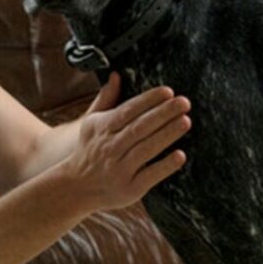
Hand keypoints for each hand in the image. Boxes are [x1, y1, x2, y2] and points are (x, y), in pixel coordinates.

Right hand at [60, 72, 188, 212]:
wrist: (76, 187)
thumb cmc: (90, 149)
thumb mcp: (91, 123)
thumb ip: (105, 99)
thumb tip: (116, 75)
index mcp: (102, 128)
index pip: (127, 111)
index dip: (148, 100)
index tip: (168, 91)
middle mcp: (110, 147)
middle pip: (139, 128)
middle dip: (163, 113)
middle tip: (184, 102)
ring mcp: (119, 169)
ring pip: (146, 149)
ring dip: (167, 135)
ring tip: (186, 121)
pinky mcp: (130, 189)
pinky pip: (149, 176)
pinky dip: (164, 166)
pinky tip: (180, 155)